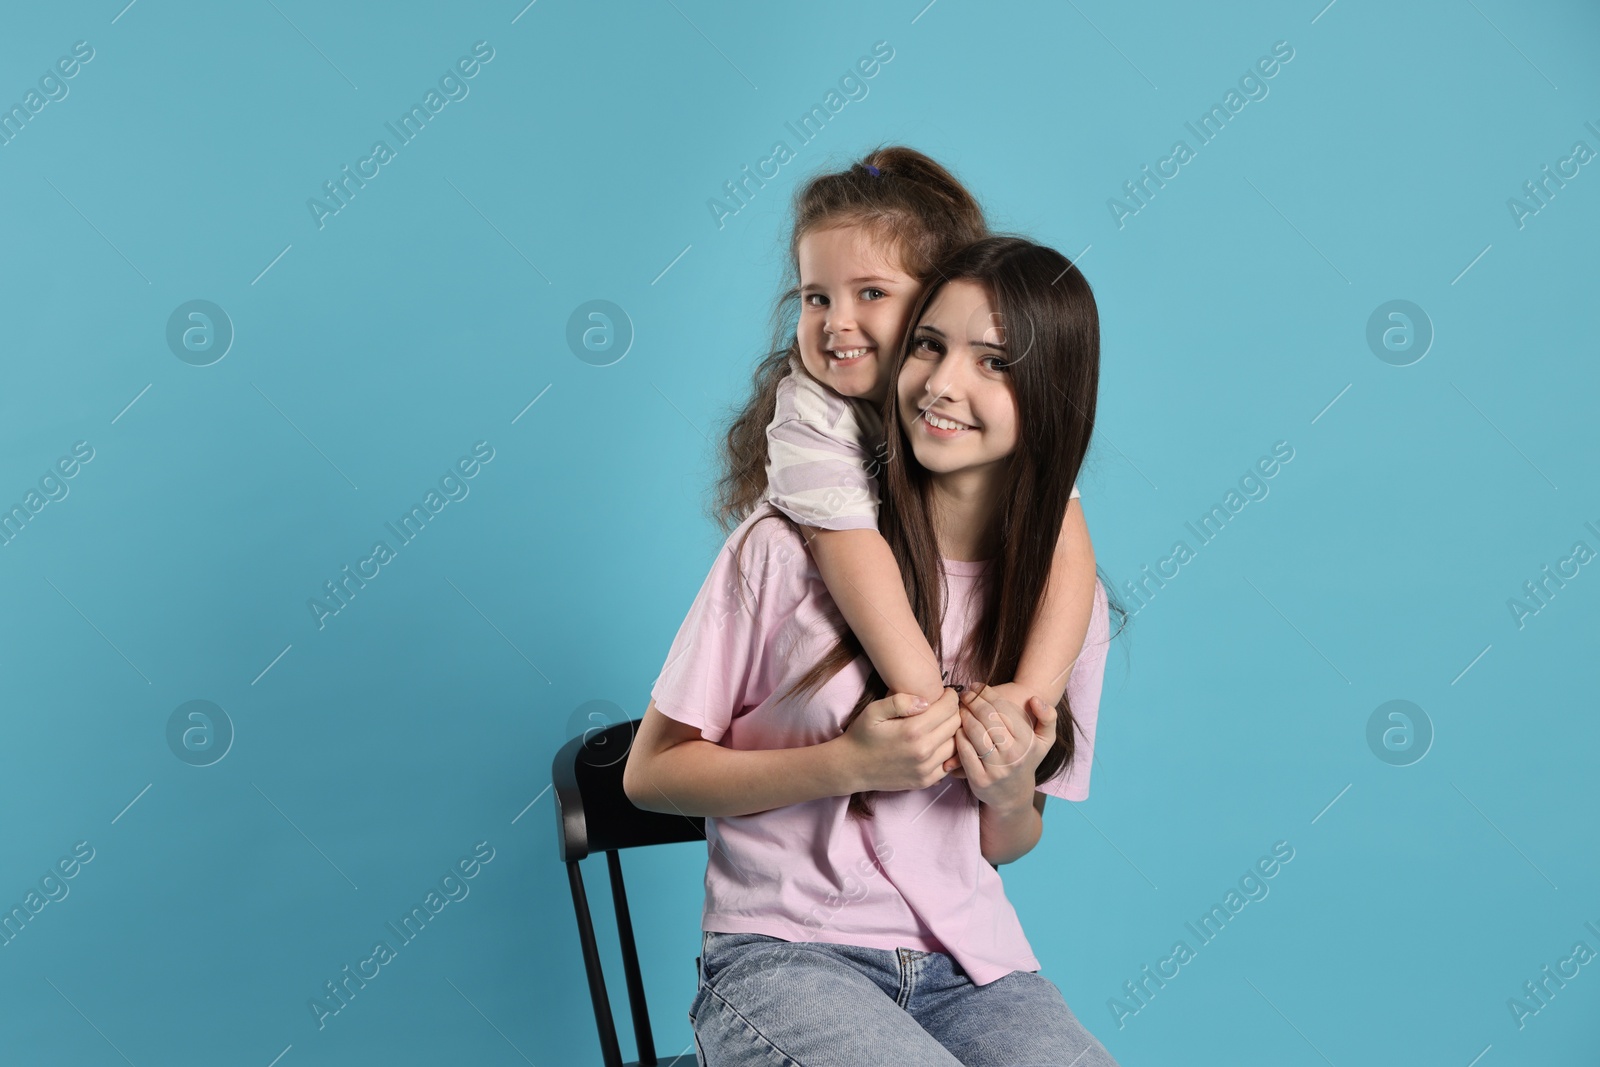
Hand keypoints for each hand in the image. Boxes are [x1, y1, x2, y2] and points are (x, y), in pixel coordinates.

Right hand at [836, 688, 960, 792]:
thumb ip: (899, 701)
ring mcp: (926, 769)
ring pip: (956, 744)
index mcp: (913, 730)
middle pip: (956, 724)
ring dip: (953, 732)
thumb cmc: (862, 735)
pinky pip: (950, 763)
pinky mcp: (925, 781)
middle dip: (954, 712)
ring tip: (941, 724)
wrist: (852, 767)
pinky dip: (949, 751)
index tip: (945, 693)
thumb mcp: (873, 711)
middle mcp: (923, 751)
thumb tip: (925, 701)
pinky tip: (938, 743)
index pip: (949, 708)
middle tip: (945, 707)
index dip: (951, 697)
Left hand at [949, 682, 1055, 808]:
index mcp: (1028, 742)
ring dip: (964, 716)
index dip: (987, 694)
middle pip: (987, 718)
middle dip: (973, 701)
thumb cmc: (1026, 760)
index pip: (1003, 709)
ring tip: (961, 709)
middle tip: (965, 694)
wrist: (1013, 796)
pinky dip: (959, 736)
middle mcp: (1013, 755)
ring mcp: (996, 769)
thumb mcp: (1044, 741)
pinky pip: (965, 750)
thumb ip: (1048, 718)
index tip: (977, 686)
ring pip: (975, 732)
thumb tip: (1035, 699)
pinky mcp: (980, 780)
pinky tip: (958, 728)